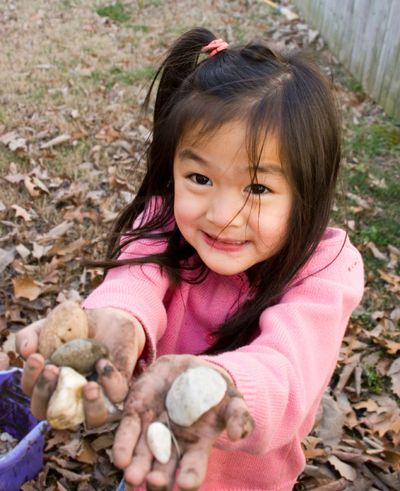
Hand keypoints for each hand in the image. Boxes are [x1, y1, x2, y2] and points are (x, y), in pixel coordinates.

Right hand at [16, 307, 144, 426]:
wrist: (109, 315)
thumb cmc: (75, 326)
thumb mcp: (50, 326)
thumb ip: (31, 335)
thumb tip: (25, 351)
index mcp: (49, 382)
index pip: (32, 391)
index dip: (31, 378)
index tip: (36, 357)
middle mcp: (70, 397)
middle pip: (52, 413)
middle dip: (48, 393)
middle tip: (52, 369)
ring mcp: (96, 397)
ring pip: (92, 420)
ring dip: (89, 407)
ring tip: (89, 386)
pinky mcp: (119, 390)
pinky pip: (117, 397)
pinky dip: (111, 383)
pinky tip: (103, 362)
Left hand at [113, 354, 253, 490]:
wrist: (190, 369)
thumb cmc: (214, 390)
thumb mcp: (231, 401)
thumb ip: (238, 417)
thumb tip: (236, 435)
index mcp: (196, 447)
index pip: (192, 470)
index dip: (189, 478)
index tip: (185, 483)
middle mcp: (171, 446)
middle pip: (162, 471)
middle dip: (157, 480)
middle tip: (153, 483)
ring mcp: (152, 432)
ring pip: (142, 456)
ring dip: (136, 468)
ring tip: (132, 477)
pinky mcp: (137, 414)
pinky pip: (128, 431)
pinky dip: (123, 445)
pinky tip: (120, 458)